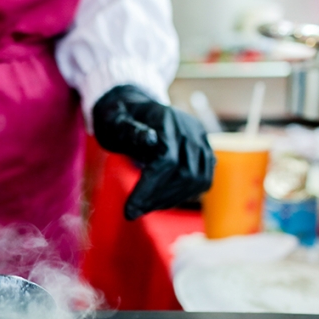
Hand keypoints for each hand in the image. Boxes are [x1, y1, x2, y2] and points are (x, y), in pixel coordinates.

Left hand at [93, 85, 214, 219]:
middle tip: (134, 211)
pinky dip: (183, 194)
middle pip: (185, 174)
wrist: (134, 107)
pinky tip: (160, 200)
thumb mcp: (114, 120)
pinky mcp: (204, 150)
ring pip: (198, 180)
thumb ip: (129, 129)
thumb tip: (150, 139)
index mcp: (167, 120)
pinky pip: (203, 179)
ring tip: (145, 207)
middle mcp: (190, 130)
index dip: (149, 189)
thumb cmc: (119, 117)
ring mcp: (201, 140)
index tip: (129, 210)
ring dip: (171, 199)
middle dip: (158, 198)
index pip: (167, 162)